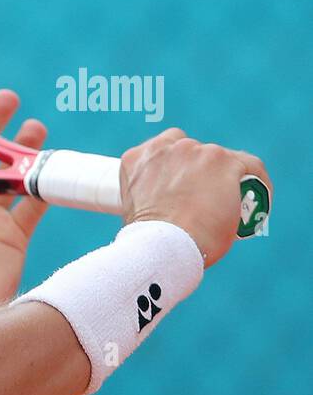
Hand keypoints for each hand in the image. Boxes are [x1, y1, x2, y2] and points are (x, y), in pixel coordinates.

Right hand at [119, 127, 271, 267]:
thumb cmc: (147, 242)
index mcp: (137, 157)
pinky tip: (259, 199)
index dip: (178, 168)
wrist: (162, 247)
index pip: (167, 150)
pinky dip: (258, 183)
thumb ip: (148, 197)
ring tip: (233, 205)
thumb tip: (167, 211)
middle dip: (203, 173)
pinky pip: (251, 166)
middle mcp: (167, 147)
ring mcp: (197, 152)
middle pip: (195, 152)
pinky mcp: (225, 162)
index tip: (184, 186)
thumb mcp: (135, 210)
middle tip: (207, 201)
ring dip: (228, 178)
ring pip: (223, 159)